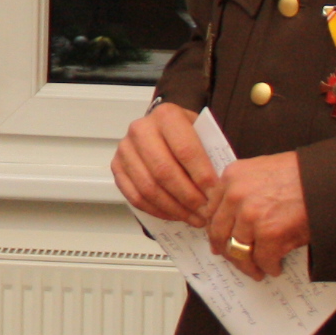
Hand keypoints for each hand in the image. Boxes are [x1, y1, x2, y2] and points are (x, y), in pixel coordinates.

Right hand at [111, 102, 216, 225]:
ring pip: (148, 187)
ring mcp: (125, 148)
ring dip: (174, 208)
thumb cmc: (189, 135)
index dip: (202, 176)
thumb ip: (212, 156)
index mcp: (167, 115)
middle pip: (164, 171)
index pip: (185, 150)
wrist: (164, 129)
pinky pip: (135, 196)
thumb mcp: (204, 135)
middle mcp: (140, 129)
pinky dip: (157, 211)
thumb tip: (219, 190)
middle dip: (188, 197)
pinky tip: (175, 215)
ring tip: (194, 218)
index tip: (217, 195)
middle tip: (206, 212)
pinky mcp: (116, 166)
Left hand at [205, 153, 309, 280]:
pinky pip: (262, 259)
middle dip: (228, 252)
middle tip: (239, 261)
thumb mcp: (261, 171)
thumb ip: (242, 190)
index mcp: (231, 177)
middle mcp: (235, 195)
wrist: (329, 178)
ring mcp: (251, 214)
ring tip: (257, 270)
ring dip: (248, 264)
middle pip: (219, 233)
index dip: (216, 231)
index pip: (212, 211)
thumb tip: (233, 221)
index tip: (220, 243)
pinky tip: (275, 267)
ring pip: (238, 250)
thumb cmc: (302, 174)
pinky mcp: (270, 232)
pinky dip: (268, 267)